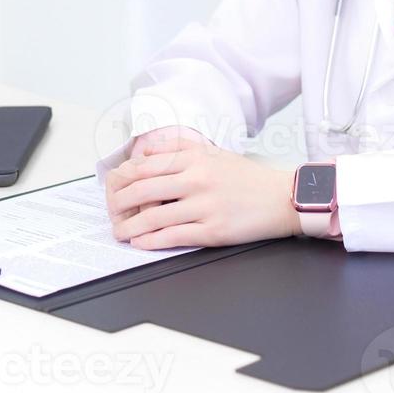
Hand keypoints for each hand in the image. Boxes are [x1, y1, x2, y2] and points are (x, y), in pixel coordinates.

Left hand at [105, 146, 299, 248]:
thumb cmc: (247, 178)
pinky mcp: (213, 230)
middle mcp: (197, 179)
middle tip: (112, 211)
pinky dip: (151, 241)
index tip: (113, 188)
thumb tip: (146, 153)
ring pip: (154, 217)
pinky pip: (173, 236)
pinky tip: (141, 242)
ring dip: (130, 227)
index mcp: (195, 158)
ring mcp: (204, 205)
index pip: (145, 166)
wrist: (282, 198)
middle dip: (119, 203)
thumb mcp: (213, 154)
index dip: (122, 179)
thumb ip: (180, 150)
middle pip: (143, 190)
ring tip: (120, 231)